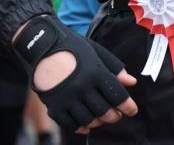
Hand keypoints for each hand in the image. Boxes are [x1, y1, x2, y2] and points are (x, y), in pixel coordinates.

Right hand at [13, 16, 138, 133]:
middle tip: (117, 115)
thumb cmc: (73, 47)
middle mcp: (82, 87)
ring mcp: (67, 98)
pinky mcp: (54, 106)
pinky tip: (86, 125)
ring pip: (88, 120)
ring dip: (98, 122)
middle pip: (104, 111)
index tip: (133, 111)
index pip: (117, 95)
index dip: (128, 106)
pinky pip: (70, 124)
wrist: (41, 45)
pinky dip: (80, 127)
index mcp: (95, 72)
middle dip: (114, 116)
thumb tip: (132, 82)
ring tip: (101, 118)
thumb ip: (114, 68)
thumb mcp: (96, 52)